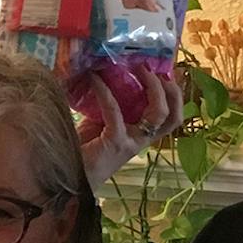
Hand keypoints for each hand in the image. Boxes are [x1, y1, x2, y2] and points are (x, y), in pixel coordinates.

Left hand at [77, 63, 183, 186]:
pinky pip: (115, 110)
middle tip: (151, 68)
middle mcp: (142, 140)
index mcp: (142, 135)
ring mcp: (131, 142)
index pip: (171, 117)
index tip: (164, 70)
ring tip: (137, 67)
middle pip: (173, 115)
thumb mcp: (103, 123)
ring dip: (152, 86)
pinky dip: (105, 91)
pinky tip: (94, 79)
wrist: (68, 176)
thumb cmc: (85, 149)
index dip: (174, 94)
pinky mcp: (115, 142)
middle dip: (170, 88)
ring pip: (159, 113)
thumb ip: (112, 106)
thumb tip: (109, 73)